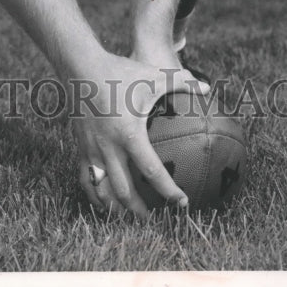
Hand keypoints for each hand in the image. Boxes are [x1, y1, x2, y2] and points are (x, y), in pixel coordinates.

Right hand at [70, 49, 207, 217]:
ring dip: (115, 208)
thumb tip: (207, 87)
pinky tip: (102, 200)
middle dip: (139, 211)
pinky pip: (84, 178)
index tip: (182, 203)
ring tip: (127, 217)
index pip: (151, 171)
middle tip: (153, 220)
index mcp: (129, 134)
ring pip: (102, 190)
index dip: (168, 190)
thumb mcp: (152, 75)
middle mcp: (109, 147)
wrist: (79, 66)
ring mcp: (92, 148)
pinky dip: (94, 194)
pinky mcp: (80, 146)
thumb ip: (182, 82)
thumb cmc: (118, 71)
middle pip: (123, 191)